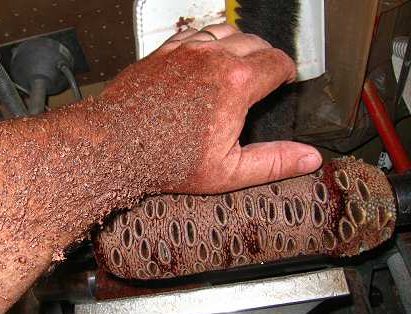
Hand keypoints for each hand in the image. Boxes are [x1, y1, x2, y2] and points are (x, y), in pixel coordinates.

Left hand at [101, 24, 321, 193]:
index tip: (285, 80)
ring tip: (240, 60)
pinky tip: (206, 55)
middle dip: (266, 57)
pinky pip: (195, 33)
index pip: (278, 62)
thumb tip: (309, 157)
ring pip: (225, 32)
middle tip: (265, 73)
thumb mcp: (228, 171)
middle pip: (255, 42)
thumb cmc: (164, 160)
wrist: (114, 145)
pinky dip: (208, 41)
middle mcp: (213, 58)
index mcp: (236, 83)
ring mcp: (186, 51)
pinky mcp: (164, 51)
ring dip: (239, 44)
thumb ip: (273, 162)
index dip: (287, 71)